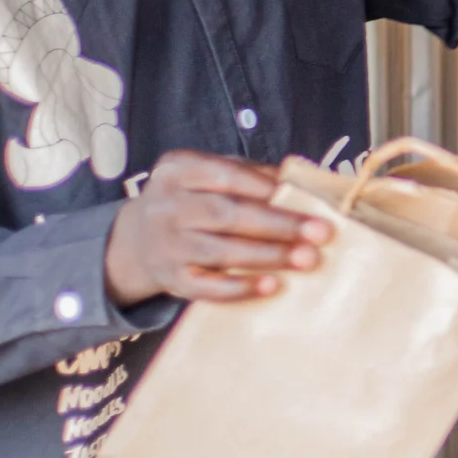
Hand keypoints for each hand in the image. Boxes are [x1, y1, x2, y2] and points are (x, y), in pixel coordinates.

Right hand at [105, 151, 331, 305]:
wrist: (137, 238)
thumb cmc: (192, 200)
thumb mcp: (208, 176)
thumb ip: (250, 175)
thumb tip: (303, 181)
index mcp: (178, 170)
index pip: (225, 174)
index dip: (265, 187)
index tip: (305, 198)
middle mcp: (166, 205)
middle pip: (226, 214)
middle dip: (278, 224)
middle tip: (321, 233)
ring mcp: (166, 244)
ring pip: (219, 251)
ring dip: (268, 256)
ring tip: (307, 259)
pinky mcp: (170, 278)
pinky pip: (205, 287)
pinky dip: (239, 288)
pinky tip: (271, 285)